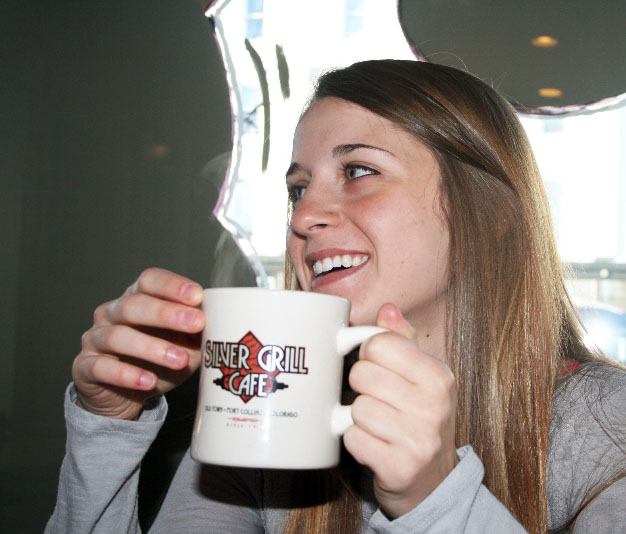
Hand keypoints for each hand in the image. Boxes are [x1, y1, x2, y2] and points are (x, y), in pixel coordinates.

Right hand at [72, 268, 204, 419]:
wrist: (124, 395)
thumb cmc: (157, 362)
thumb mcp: (184, 344)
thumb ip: (198, 331)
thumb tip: (223, 320)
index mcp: (137, 298)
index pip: (150, 281)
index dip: (172, 285)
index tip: (197, 295)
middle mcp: (112, 313)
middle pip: (134, 305)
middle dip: (167, 313)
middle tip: (196, 323)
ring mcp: (95, 339)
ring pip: (118, 336)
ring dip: (152, 347)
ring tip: (179, 360)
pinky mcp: (85, 367)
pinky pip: (102, 367)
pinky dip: (126, 375)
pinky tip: (148, 381)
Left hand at [344, 303, 457, 518]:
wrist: (433, 482)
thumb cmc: (419, 420)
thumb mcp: (421, 377)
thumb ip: (402, 341)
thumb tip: (387, 309)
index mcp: (438, 376)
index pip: (379, 343)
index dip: (368, 354)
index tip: (378, 367)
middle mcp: (433, 405)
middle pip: (361, 375)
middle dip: (361, 388)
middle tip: (379, 401)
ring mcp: (419, 439)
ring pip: (356, 409)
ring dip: (358, 418)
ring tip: (379, 425)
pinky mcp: (400, 468)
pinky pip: (352, 439)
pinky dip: (356, 442)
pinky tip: (374, 444)